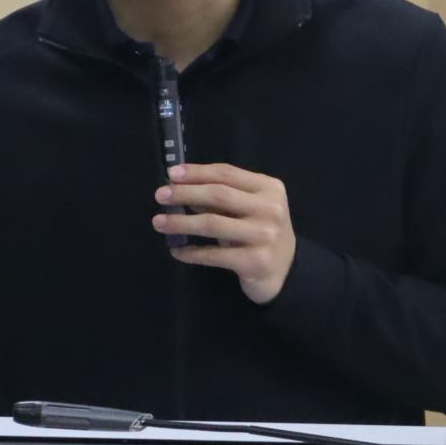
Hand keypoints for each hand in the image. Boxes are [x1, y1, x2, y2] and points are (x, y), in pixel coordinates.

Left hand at [152, 162, 297, 304]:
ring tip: (159, 222)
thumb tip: (181, 188)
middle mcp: (270, 209)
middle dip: (185, 193)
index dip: (196, 172)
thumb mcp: (248, 208)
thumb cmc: (261, 232)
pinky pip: (213, 254)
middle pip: (219, 194)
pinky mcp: (254, 261)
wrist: (286, 271)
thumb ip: (222, 197)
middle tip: (160, 195)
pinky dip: (191, 252)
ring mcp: (263, 236)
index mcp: (269, 188)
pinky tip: (177, 251)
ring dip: (181, 222)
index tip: (171, 174)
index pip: (227, 174)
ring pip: (212, 223)